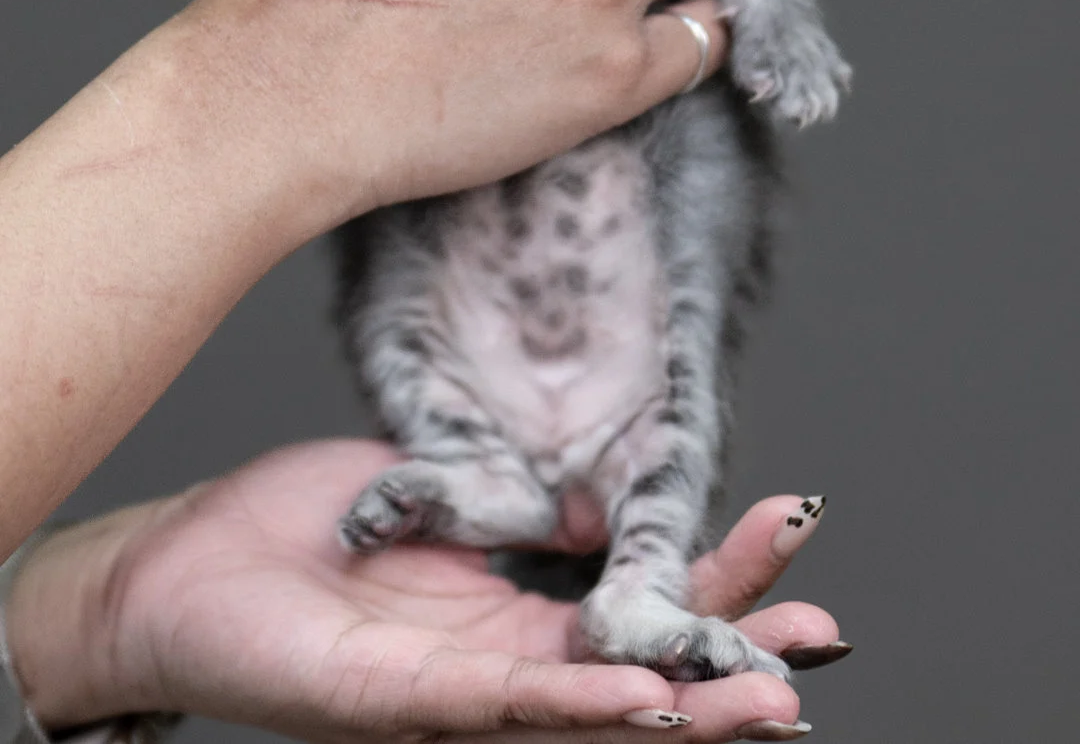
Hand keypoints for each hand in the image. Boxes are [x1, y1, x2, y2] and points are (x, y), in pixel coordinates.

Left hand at [7, 440, 846, 743]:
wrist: (189, 560)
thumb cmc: (307, 525)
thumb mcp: (440, 487)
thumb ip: (518, 498)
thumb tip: (604, 484)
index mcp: (512, 610)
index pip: (638, 600)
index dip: (717, 576)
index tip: (793, 528)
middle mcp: (499, 665)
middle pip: (638, 671)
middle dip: (732, 658)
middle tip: (820, 643)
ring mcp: (452, 695)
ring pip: (588, 714)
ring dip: (685, 711)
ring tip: (771, 700)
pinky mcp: (394, 706)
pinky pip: (498, 705)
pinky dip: (578, 704)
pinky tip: (643, 702)